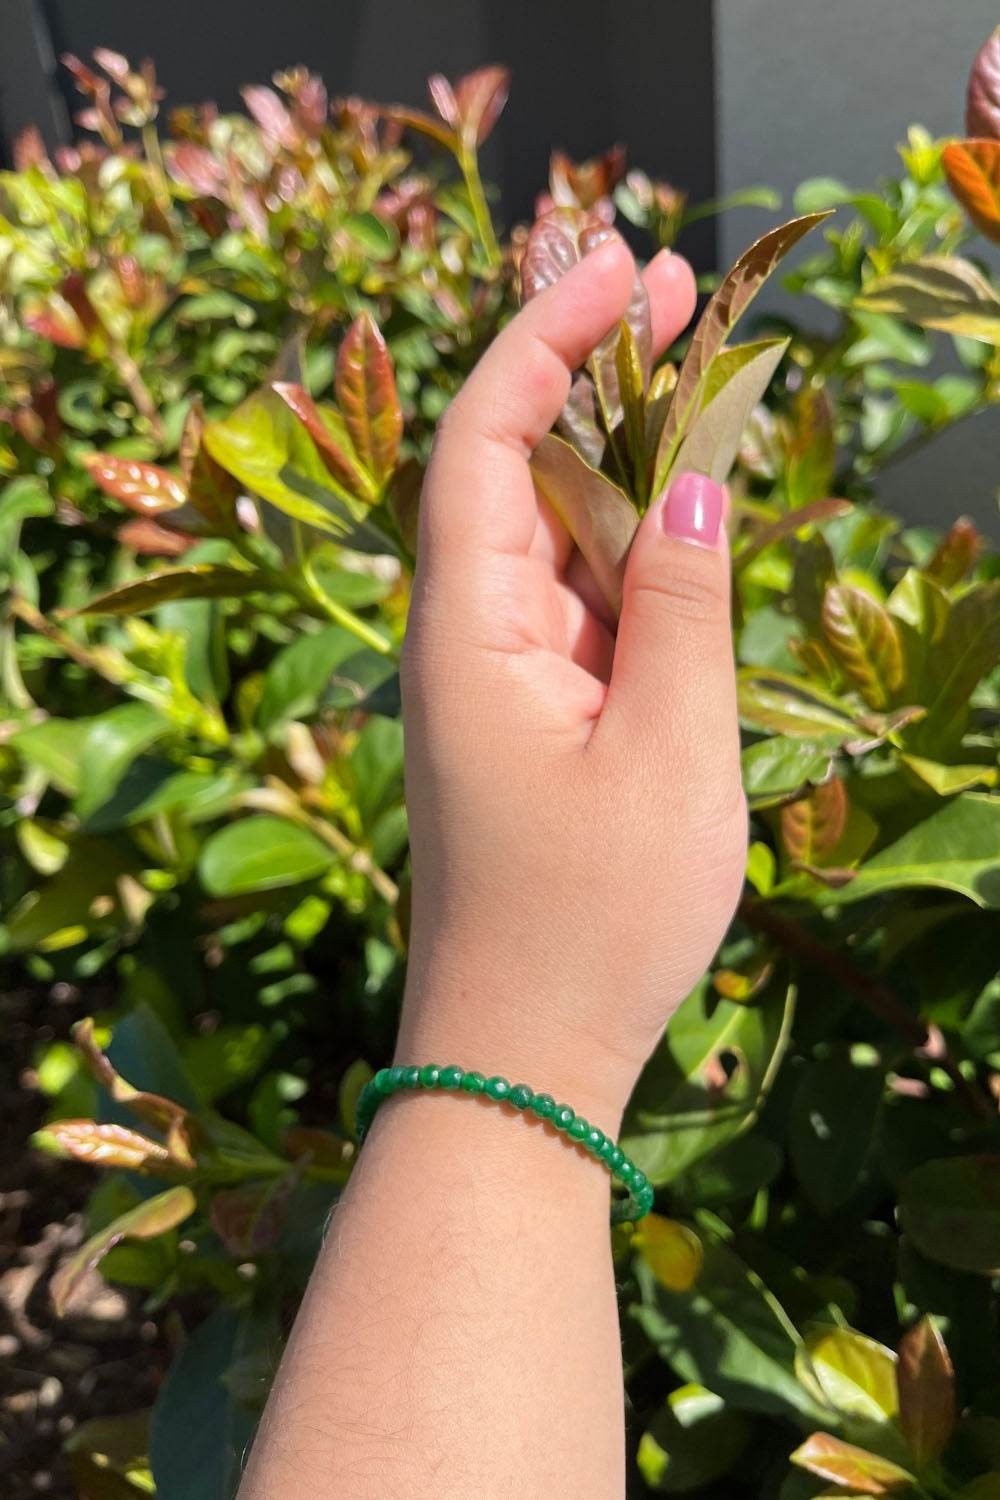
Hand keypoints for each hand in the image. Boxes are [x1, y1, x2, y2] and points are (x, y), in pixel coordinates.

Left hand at [394, 233, 747, 1129]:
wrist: (523, 1058)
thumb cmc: (591, 922)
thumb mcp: (668, 755)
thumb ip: (686, 608)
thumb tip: (699, 486)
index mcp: (467, 631)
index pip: (485, 439)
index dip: (544, 338)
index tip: (620, 266)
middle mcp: (465, 640)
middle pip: (518, 473)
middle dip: (591, 378)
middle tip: (679, 293)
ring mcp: (496, 682)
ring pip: (556, 540)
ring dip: (622, 465)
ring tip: (701, 382)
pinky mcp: (529, 722)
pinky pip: (579, 611)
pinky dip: (633, 560)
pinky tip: (686, 526)